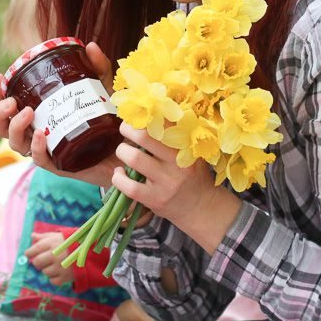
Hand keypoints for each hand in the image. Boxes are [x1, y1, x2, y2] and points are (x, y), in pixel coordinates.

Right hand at [0, 41, 120, 187]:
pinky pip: (40, 160)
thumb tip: (90, 46)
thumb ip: (98, 68)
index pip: (9, 105)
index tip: (2, 77)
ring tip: (27, 113)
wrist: (130, 152)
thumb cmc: (111, 121)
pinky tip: (41, 135)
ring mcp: (48, 150)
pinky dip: (36, 148)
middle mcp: (38, 132)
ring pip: (16, 144)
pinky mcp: (60, 165)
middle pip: (3, 126)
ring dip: (15, 127)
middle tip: (12, 101)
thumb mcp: (103, 90)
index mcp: (41, 114)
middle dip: (0, 112)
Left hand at [24, 231, 73, 285]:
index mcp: (52, 243)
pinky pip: (53, 281)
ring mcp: (60, 267)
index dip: (30, 253)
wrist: (93, 253)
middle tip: (44, 260)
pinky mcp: (66, 277)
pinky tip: (61, 271)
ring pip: (45, 272)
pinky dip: (55, 278)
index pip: (33, 250)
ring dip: (48, 269)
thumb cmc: (74, 242)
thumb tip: (32, 236)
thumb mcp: (60, 236)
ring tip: (56, 265)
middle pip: (36, 263)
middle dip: (38, 262)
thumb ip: (45, 236)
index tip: (31, 254)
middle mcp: (55, 255)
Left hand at [111, 123, 240, 253]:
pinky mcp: (154, 199)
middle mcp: (176, 164)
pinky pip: (129, 186)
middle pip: (145, 137)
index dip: (147, 116)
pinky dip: (118, 178)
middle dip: (129, 129)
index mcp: (185, 148)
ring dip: (122, 151)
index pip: (165, 124)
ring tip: (123, 151)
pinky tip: (119, 174)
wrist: (201, 208)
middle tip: (125, 129)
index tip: (139, 114)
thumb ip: (177, 137)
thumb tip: (154, 113)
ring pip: (134, 158)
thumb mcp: (192, 154)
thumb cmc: (193, 177)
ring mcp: (165, 183)